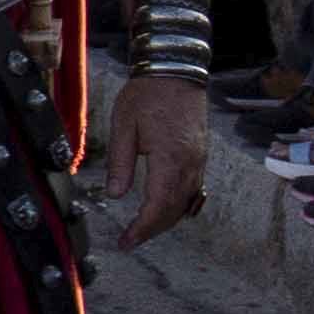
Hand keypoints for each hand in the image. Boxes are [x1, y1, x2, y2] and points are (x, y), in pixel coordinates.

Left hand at [101, 67, 209, 245]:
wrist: (176, 71)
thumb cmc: (147, 95)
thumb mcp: (123, 126)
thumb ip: (120, 163)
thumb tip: (114, 195)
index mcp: (170, 158)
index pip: (158, 206)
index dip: (143, 228)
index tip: (126, 242)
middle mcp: (190, 164)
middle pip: (174, 210)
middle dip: (152, 229)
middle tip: (130, 241)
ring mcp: (198, 160)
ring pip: (187, 202)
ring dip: (166, 219)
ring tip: (143, 229)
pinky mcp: (199, 154)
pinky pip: (194, 189)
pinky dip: (179, 205)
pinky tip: (165, 209)